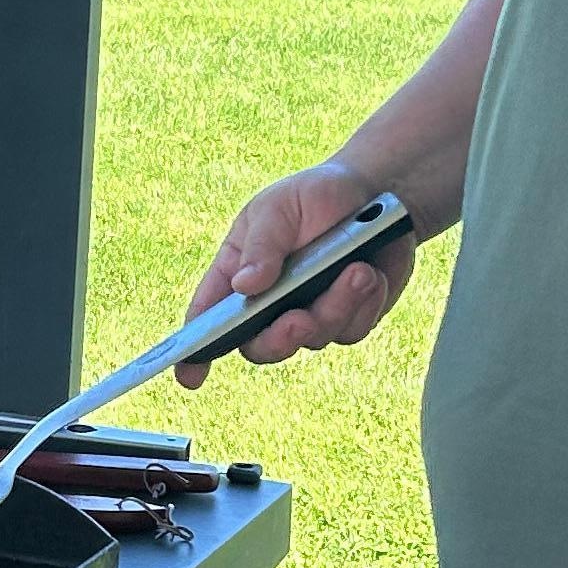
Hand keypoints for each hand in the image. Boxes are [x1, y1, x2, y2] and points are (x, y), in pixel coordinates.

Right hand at [176, 158, 415, 387]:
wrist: (378, 192)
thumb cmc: (315, 195)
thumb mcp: (279, 207)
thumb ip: (262, 246)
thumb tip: (244, 286)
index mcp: (238, 272)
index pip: (207, 317)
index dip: (194, 350)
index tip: (189, 376)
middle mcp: (269, 302)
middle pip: (260, 346)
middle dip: (280, 338)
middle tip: (299, 319)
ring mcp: (310, 313)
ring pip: (314, 338)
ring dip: (336, 306)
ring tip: (358, 270)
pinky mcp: (348, 318)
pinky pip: (352, 331)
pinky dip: (365, 302)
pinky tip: (373, 272)